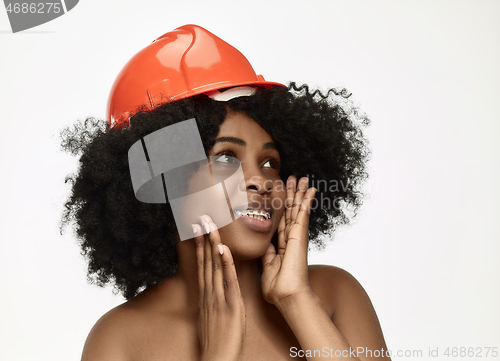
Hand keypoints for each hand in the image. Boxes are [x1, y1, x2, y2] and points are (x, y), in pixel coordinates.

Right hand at [194, 215, 245, 360]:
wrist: (217, 360)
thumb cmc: (216, 342)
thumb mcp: (209, 319)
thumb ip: (210, 302)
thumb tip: (211, 292)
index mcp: (206, 296)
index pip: (202, 265)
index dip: (199, 246)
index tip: (197, 230)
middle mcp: (210, 294)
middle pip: (206, 261)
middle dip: (203, 239)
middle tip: (201, 218)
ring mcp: (219, 299)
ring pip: (215, 266)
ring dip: (212, 244)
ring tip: (210, 225)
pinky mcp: (232, 306)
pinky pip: (229, 281)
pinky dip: (226, 263)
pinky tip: (223, 249)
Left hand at [261, 176, 316, 306]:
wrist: (286, 295)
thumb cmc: (277, 287)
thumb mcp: (266, 266)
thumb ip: (267, 253)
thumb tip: (264, 244)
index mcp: (282, 245)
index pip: (282, 220)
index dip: (282, 207)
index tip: (282, 194)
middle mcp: (291, 238)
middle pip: (291, 211)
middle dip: (292, 194)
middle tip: (294, 178)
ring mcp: (296, 236)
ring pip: (298, 209)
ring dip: (300, 193)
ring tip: (303, 178)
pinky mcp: (300, 235)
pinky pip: (303, 214)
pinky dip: (306, 200)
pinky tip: (310, 189)